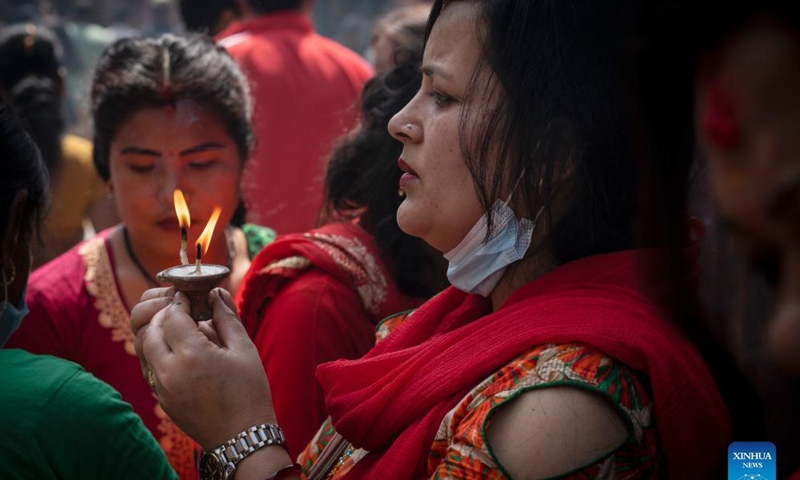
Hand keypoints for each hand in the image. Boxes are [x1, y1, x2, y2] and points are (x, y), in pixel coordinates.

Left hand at [131, 287, 275, 448]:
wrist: (241, 436)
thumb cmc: (249, 392)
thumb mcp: (244, 350)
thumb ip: (226, 317)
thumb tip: (216, 293)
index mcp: (192, 355)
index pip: (172, 315)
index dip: (181, 301)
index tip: (193, 297)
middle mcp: (169, 371)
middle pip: (150, 328)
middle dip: (164, 313)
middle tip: (182, 307)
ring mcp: (161, 387)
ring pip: (143, 347)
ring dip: (156, 331)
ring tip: (178, 326)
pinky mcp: (160, 398)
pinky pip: (148, 366)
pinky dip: (157, 351)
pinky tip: (178, 349)